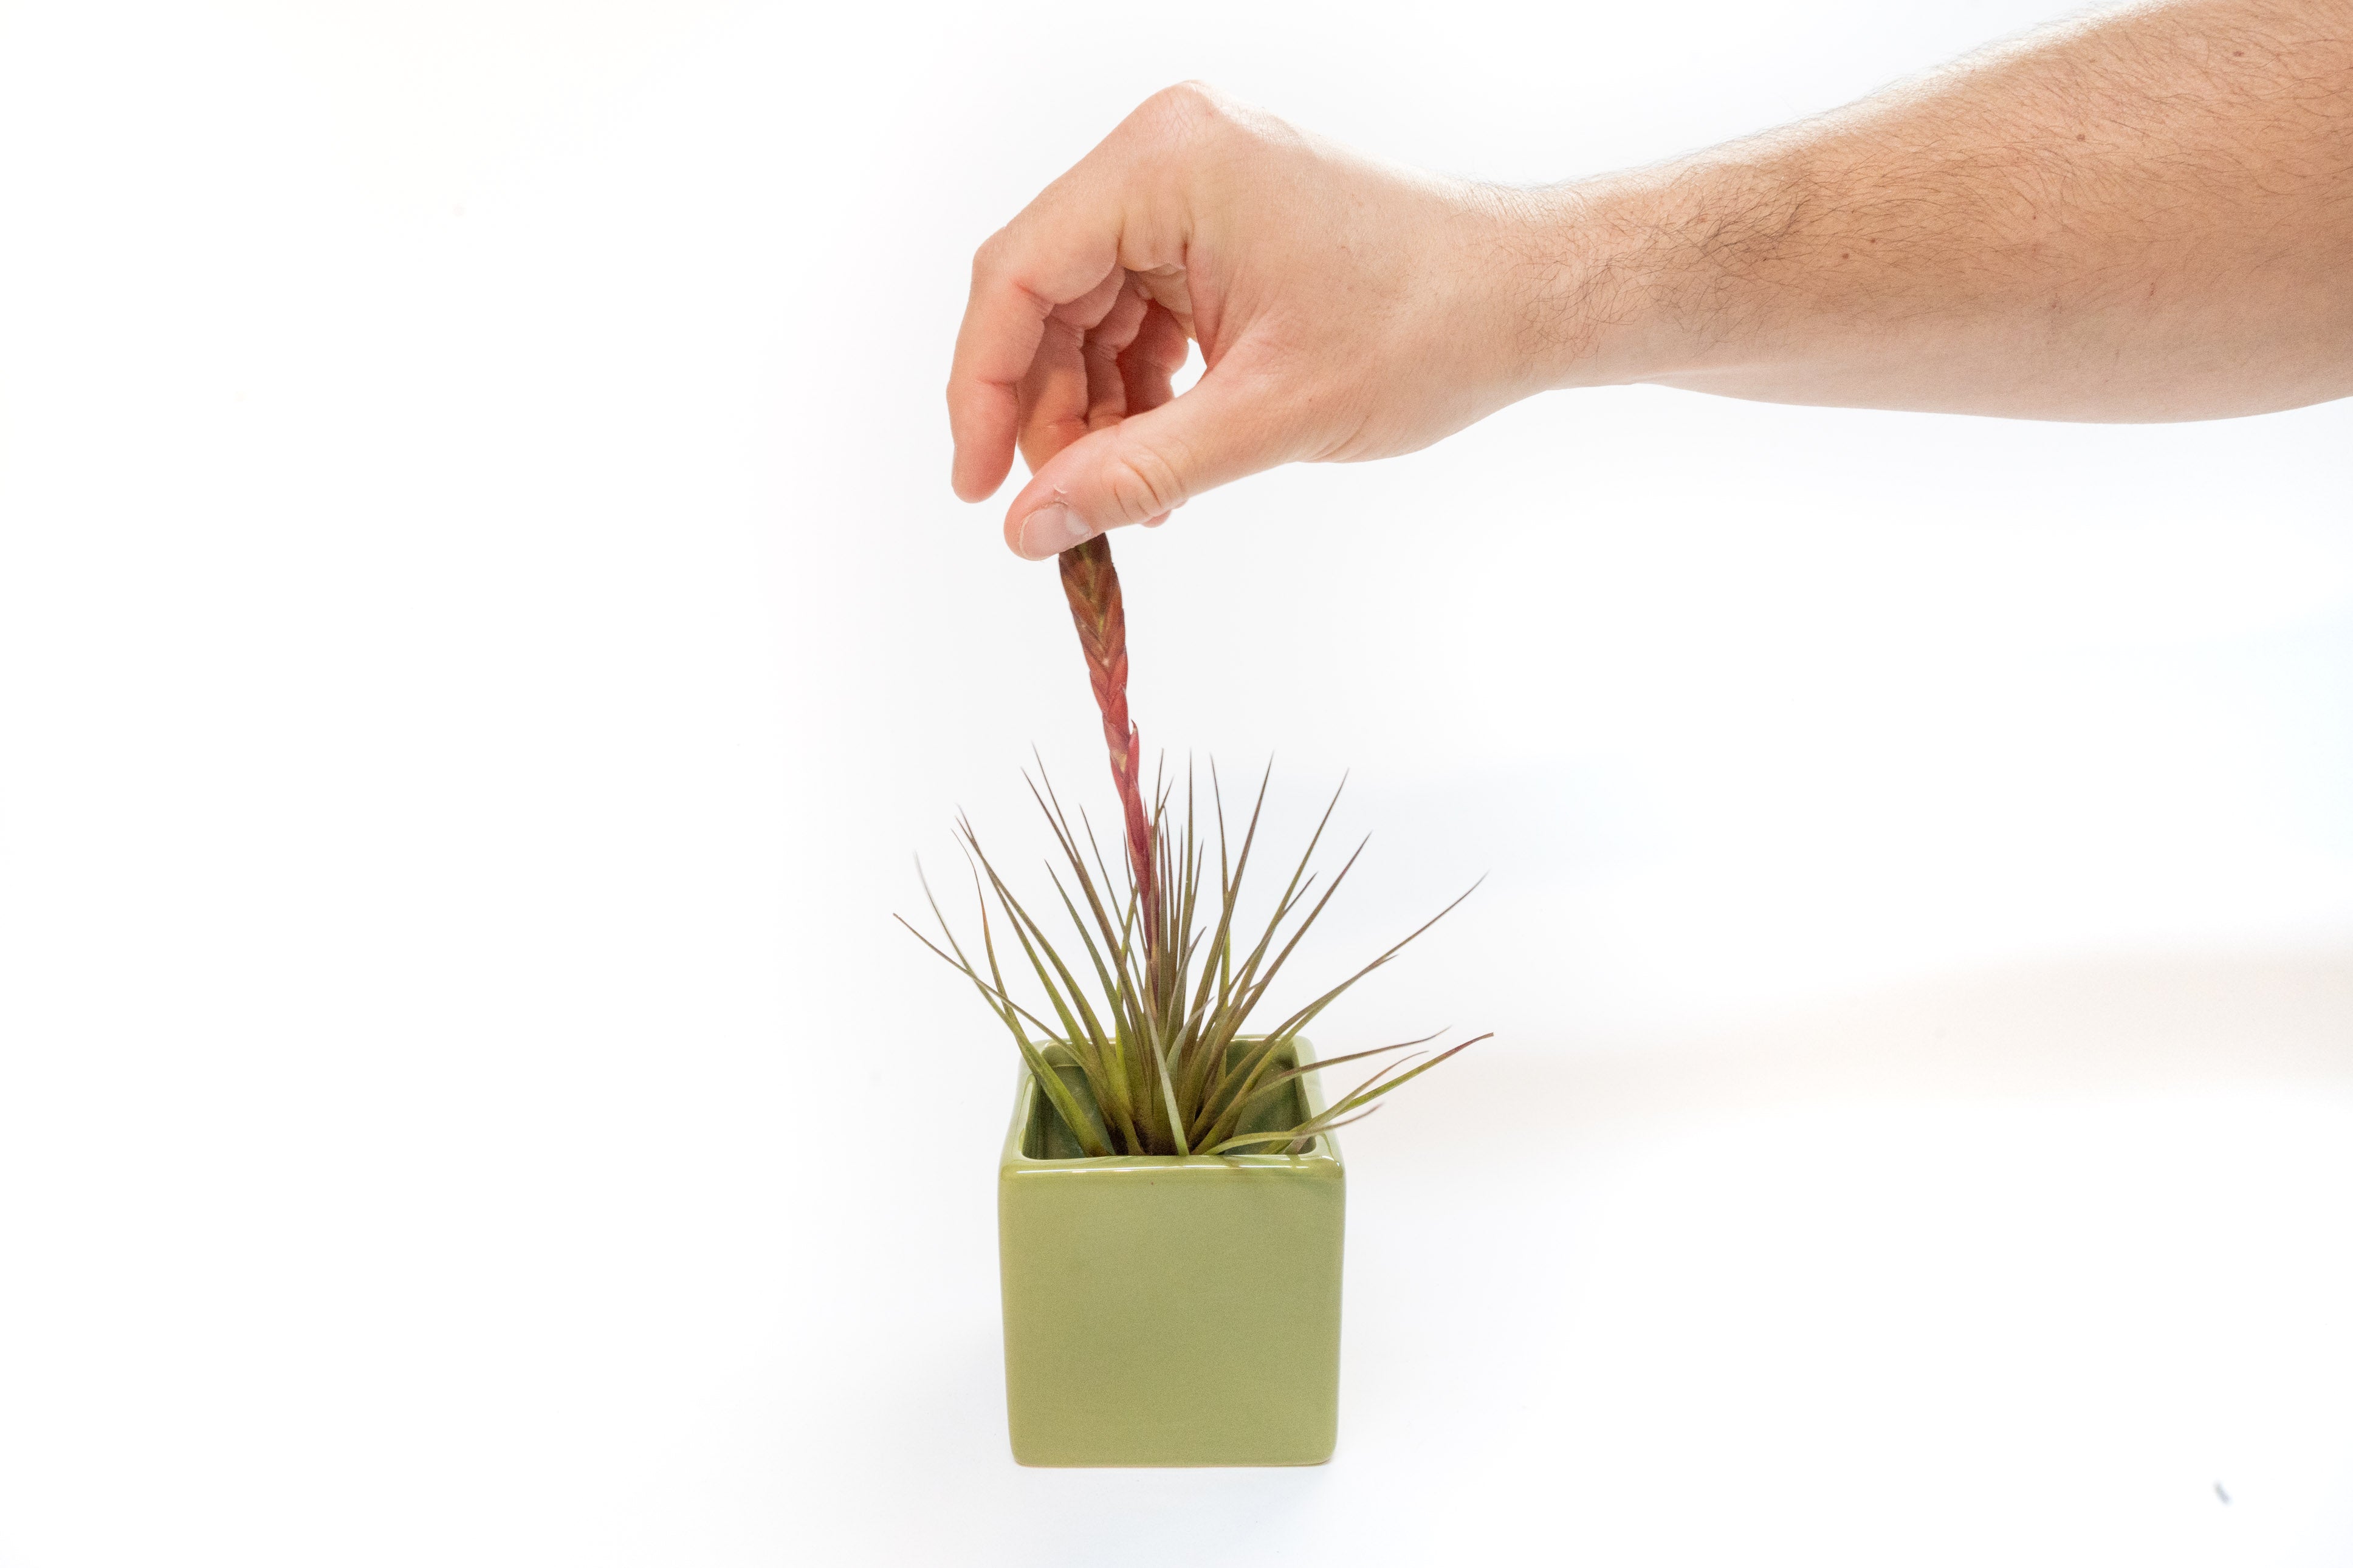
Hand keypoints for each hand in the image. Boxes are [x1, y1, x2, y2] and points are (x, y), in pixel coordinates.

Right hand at [946, 84, 1556, 559]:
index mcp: (1168, 164)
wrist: (1530, 298)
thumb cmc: (1427, 329)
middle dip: (1049, 413)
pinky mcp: (1219, 227)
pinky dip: (1141, 392)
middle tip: (1063, 511)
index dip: (983, 390)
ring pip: (1087, 314)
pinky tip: (1165, 460)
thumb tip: (1027, 531)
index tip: (978, 489)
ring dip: (1098, 414)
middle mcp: (1167, 155)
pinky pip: (1138, 312)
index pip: (1017, 275)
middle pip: (1045, 295)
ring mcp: (1193, 187)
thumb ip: (1133, 471)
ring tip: (1135, 499)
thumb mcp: (1266, 417)